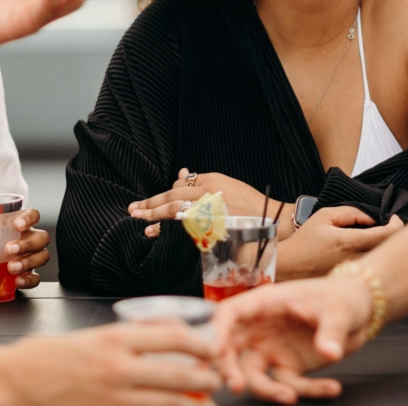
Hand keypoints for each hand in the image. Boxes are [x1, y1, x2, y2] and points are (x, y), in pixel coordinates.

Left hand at [0, 209, 49, 290]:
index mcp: (16, 224)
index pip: (32, 214)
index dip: (29, 217)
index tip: (17, 224)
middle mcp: (27, 238)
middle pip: (41, 237)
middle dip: (27, 243)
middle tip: (9, 250)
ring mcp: (30, 257)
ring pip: (42, 256)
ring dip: (29, 262)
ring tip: (11, 268)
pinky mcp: (28, 274)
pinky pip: (37, 278)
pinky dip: (29, 280)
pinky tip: (17, 282)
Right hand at [0, 322, 220, 405]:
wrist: (17, 381)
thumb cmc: (54, 356)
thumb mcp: (96, 335)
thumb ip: (133, 335)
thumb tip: (173, 330)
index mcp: (116, 339)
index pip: (174, 336)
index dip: (201, 344)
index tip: (213, 348)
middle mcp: (118, 368)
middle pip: (179, 374)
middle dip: (206, 379)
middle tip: (217, 380)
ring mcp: (113, 398)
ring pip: (168, 403)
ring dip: (193, 404)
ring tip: (205, 403)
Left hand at [131, 169, 283, 230]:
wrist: (274, 222)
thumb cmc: (252, 206)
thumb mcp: (227, 187)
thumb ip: (204, 183)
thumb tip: (181, 174)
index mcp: (213, 181)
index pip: (181, 186)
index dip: (165, 196)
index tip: (153, 203)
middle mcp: (209, 193)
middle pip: (173, 196)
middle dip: (151, 203)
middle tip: (134, 209)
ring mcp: (209, 210)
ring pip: (175, 210)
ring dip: (155, 216)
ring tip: (139, 221)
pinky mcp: (212, 227)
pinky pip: (184, 227)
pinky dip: (168, 229)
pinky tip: (156, 232)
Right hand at [214, 274, 377, 403]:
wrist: (360, 309)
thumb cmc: (343, 297)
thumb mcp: (339, 309)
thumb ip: (331, 331)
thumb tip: (329, 353)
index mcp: (266, 303)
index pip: (231, 314)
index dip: (218, 331)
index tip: (214, 352)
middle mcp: (262, 328)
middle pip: (233, 349)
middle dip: (229, 368)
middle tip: (237, 386)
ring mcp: (274, 349)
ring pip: (256, 374)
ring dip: (267, 390)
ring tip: (291, 397)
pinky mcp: (289, 367)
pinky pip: (289, 384)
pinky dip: (309, 390)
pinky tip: (332, 387)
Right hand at [276, 206, 402, 280]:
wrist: (288, 266)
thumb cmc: (305, 240)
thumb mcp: (325, 216)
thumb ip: (352, 213)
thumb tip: (374, 217)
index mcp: (348, 242)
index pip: (385, 235)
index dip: (396, 225)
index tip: (395, 218)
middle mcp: (354, 261)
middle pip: (389, 250)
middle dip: (396, 236)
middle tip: (391, 227)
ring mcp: (354, 275)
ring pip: (383, 261)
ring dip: (387, 248)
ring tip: (380, 238)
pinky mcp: (352, 284)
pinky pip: (372, 270)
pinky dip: (377, 259)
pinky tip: (370, 252)